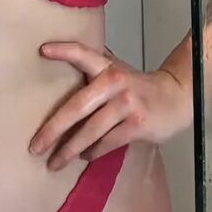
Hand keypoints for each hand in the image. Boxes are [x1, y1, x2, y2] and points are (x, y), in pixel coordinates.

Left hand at [29, 41, 192, 170]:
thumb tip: (58, 62)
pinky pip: (107, 143)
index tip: (42, 50)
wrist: (176, 97)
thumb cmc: (137, 86)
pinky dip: (93, 152)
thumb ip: (93, 68)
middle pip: (77, 105)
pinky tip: (84, 157)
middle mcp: (115, 82)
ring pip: (91, 130)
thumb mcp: (117, 70)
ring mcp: (126, 104)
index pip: (82, 53)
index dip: (63, 50)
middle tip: (35, 146)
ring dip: (70, 149)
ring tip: (54, 161)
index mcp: (107, 66)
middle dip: (53, 128)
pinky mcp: (137, 124)